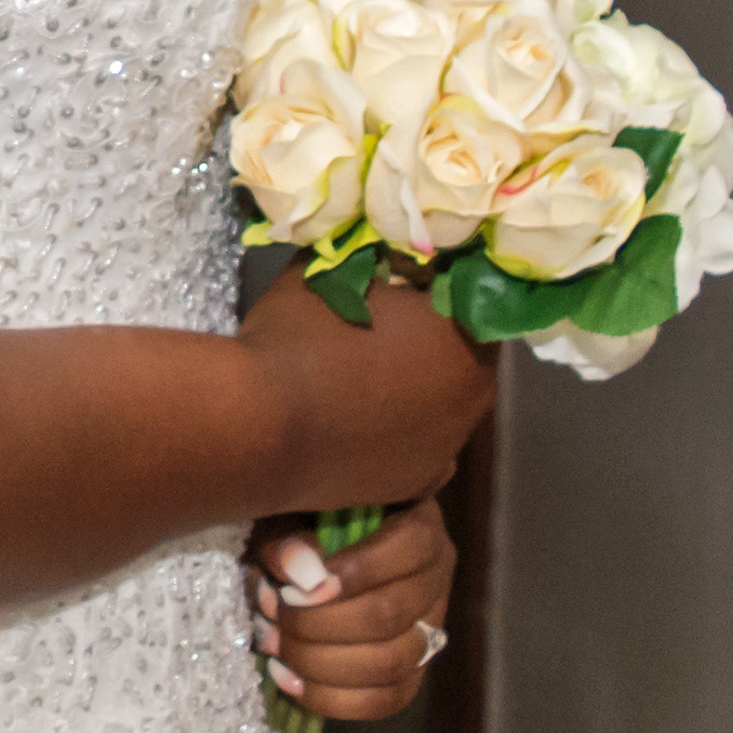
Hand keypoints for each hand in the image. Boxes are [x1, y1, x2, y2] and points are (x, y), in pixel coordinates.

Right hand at [236, 271, 491, 516]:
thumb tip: (376, 249)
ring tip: (366, 375)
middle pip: (464, 351)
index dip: (439, 282)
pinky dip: (401, 430)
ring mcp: (447, 446)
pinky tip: (364, 419)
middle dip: (433, 335)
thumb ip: (367, 255)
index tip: (404, 277)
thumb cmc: (299, 340)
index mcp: (465, 333)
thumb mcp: (330, 270)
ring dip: (418, 385)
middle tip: (385, 322)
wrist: (258, 430)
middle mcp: (473, 394)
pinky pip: (421, 445)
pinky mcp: (416, 484)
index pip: (473, 294)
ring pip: (445, 402)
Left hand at [246, 497, 456, 722]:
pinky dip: (332, 698)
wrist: (302, 561)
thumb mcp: (287, 514)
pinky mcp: (411, 672)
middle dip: (318, 624)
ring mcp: (430, 629)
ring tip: (274, 647)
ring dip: (320, 662)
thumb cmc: (298, 525)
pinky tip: (290, 681)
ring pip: (391, 663)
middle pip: (391, 615)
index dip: (357, 571)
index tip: (297, 585)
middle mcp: (436, 578)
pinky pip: (385, 700)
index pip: (412, 549)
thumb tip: (305, 576)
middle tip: (271, 617)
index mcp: (419, 525)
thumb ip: (289, 538)